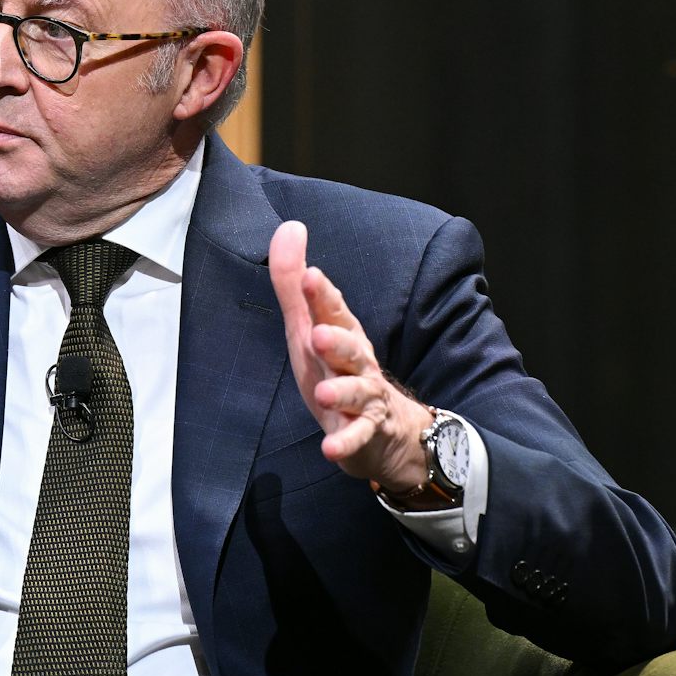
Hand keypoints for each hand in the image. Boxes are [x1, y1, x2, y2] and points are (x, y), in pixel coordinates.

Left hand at [268, 220, 431, 493]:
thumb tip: (289, 226)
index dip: (321, 295)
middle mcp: (356, 362)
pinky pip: (358, 438)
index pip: (333, 310)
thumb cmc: (336, 368)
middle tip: (317, 334)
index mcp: (341, 333)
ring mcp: (364, 398)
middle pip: (350, 348)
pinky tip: (331, 449)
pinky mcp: (366, 432)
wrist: (386, 428)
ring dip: (342, 391)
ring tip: (324, 391)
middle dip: (337, 341)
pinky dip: (346, 443)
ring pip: (357, 391)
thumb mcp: (308, 326)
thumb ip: (293, 283)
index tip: (309, 275)